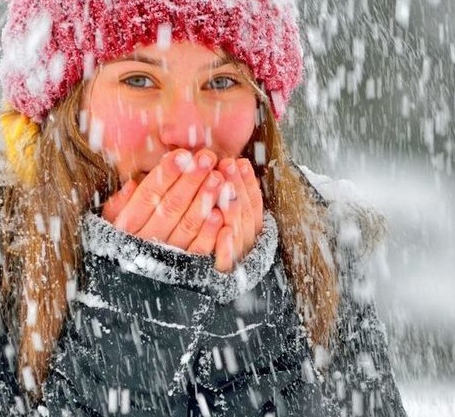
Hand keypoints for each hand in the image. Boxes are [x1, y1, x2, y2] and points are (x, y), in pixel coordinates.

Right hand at [100, 151, 263, 271]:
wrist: (122, 295)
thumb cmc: (120, 247)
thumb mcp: (110, 226)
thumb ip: (120, 204)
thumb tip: (132, 183)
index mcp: (126, 227)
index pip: (147, 195)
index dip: (165, 174)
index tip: (181, 155)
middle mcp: (144, 242)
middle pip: (170, 206)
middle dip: (190, 180)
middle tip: (207, 158)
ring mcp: (164, 258)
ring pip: (186, 226)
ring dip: (204, 200)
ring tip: (218, 177)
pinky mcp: (183, 272)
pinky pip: (197, 252)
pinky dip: (209, 234)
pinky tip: (220, 214)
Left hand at [210, 157, 264, 272]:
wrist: (201, 292)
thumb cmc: (210, 247)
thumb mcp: (231, 220)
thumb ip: (233, 197)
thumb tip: (236, 162)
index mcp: (248, 231)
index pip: (253, 204)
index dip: (248, 183)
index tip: (240, 162)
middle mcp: (244, 246)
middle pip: (245, 215)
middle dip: (237, 187)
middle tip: (227, 165)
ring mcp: (233, 261)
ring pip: (237, 232)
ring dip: (231, 208)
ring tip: (224, 186)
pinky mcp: (217, 278)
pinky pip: (224, 261)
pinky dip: (225, 245)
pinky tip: (221, 226)